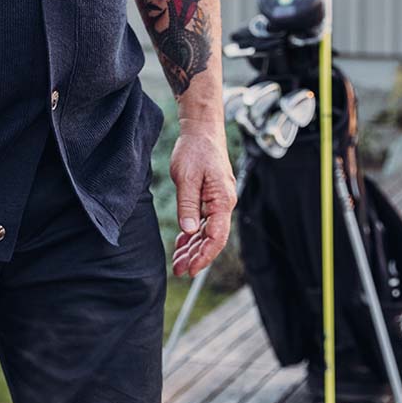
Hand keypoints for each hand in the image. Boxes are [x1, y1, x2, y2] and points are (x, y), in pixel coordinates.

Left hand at [168, 123, 236, 276]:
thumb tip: (189, 231)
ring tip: (177, 263)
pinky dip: (192, 235)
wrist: (202, 131)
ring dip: (193, 249)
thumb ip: (188, 205)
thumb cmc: (195, 150)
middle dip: (196, 257)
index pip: (216, 237)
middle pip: (212, 239)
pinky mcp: (210, 198)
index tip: (190, 269)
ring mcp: (218, 202)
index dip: (204, 256)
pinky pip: (203, 223)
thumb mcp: (187, 178)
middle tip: (178, 271)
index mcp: (222, 200)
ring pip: (207, 233)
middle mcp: (224, 204)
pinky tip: (181, 244)